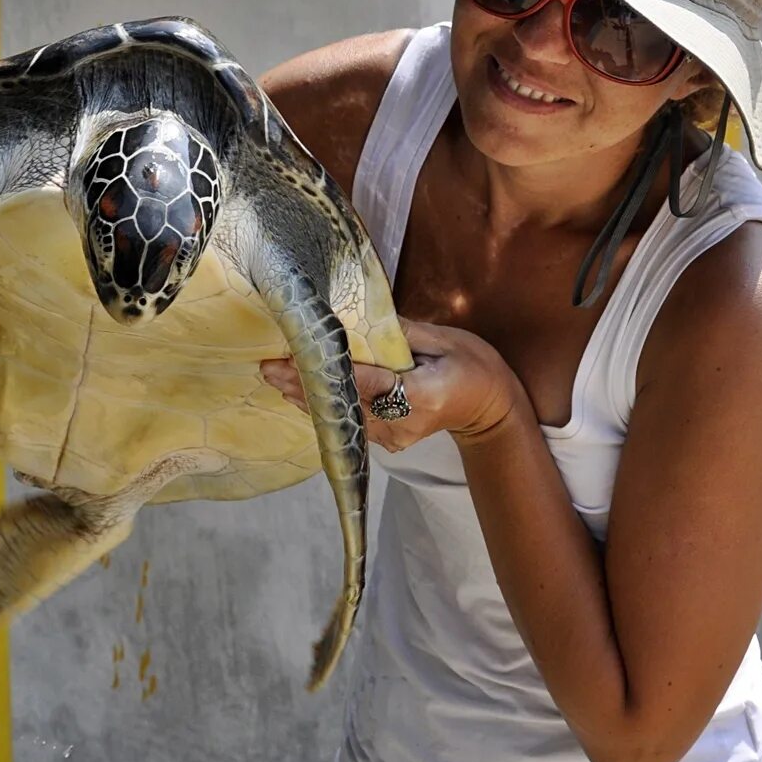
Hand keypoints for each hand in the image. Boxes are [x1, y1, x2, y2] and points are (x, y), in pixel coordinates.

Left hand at [260, 319, 525, 453]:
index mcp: (421, 394)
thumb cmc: (473, 365)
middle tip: (270, 368)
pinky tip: (300, 392)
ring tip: (275, 376)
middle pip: (346, 405)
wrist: (491, 408)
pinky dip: (326, 407)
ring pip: (343, 418)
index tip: (296, 358)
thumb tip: (357, 320)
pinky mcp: (388, 441)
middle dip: (306, 385)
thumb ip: (400, 333)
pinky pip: (351, 423)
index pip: (367, 383)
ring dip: (309, 398)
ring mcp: (394, 436)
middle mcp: (403, 422)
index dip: (330, 371)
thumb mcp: (444, 340)